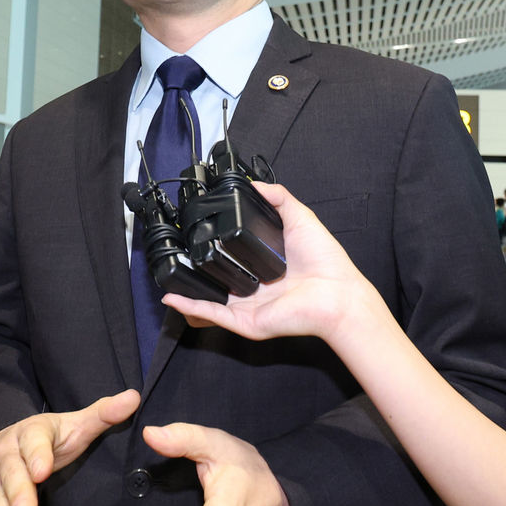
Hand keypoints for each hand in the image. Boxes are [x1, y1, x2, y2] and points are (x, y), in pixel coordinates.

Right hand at [0, 389, 140, 505]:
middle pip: (11, 474)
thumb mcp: (76, 424)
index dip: (37, 456)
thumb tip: (134, 397)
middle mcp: (6, 455)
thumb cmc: (52, 438)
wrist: (9, 443)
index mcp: (31, 433)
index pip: (34, 442)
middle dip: (17, 495)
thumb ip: (103, 414)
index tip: (43, 471)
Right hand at [162, 182, 362, 341]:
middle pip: (218, 281)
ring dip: (187, 292)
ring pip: (210, 300)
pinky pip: (214, 314)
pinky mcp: (246, 321)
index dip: (215, 249)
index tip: (196, 237)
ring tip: (167, 278)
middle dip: (196, 272)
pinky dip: (192, 306)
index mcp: (265, 268)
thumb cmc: (327, 262)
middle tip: (177, 257)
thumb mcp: (300, 219)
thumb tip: (256, 184)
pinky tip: (173, 297)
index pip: (234, 259)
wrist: (338, 293)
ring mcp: (248, 307)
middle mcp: (255, 289)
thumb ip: (279, 198)